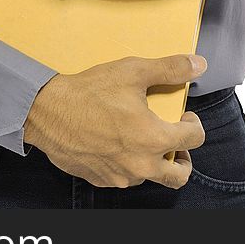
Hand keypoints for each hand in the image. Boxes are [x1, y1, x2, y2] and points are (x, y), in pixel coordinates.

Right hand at [24, 54, 207, 188]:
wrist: (47, 112)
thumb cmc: (89, 92)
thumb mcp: (133, 72)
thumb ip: (170, 69)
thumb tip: (198, 64)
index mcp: (154, 139)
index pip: (194, 139)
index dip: (194, 124)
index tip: (184, 116)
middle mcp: (141, 164)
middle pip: (179, 175)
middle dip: (183, 158)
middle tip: (175, 141)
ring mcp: (120, 176)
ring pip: (150, 177)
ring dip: (153, 161)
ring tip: (142, 139)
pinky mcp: (100, 179)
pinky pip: (123, 177)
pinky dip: (127, 164)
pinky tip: (116, 144)